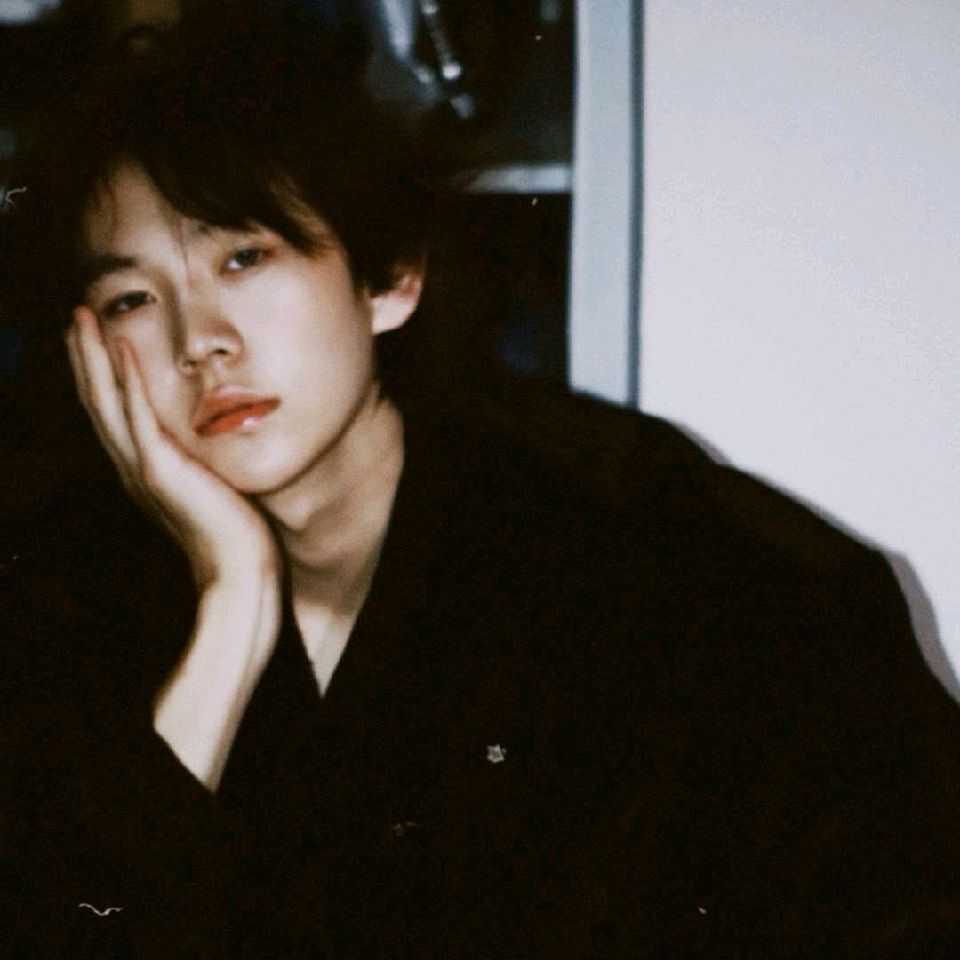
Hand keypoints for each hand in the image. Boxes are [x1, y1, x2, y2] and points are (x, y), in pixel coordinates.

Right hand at [65, 306, 279, 588]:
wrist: (239, 571)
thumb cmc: (235, 533)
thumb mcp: (213, 486)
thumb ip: (203, 462)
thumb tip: (216, 440)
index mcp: (144, 469)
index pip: (113, 412)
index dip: (100, 373)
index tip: (95, 336)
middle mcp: (134, 466)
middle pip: (98, 401)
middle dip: (85, 356)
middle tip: (77, 315)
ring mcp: (144, 468)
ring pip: (107, 402)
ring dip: (93, 358)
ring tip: (83, 319)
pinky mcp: (162, 471)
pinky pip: (139, 417)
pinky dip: (126, 382)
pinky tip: (120, 348)